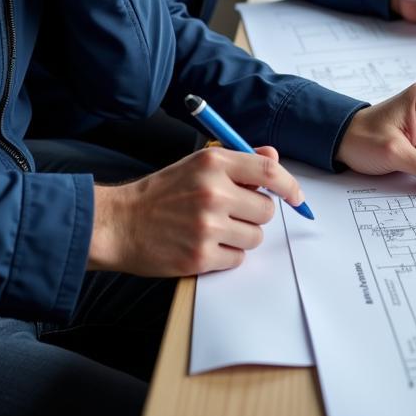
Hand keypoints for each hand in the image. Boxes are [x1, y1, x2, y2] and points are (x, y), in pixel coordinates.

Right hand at [87, 145, 306, 275]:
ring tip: (216, 229)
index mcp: (214, 164)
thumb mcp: (198, 164)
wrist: (119, 223)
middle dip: (256, 214)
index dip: (289, 185)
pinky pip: (237, 259)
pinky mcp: (200, 256)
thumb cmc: (161, 192)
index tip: (296, 197)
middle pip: (266, 210)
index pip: (269, 171)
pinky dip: (227, 256)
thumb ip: (239, 161)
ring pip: (255, 236)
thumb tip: (274, 157)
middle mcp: (214, 192)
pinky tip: (206, 245)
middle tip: (233, 213)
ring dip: (242, 236)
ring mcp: (208, 226)